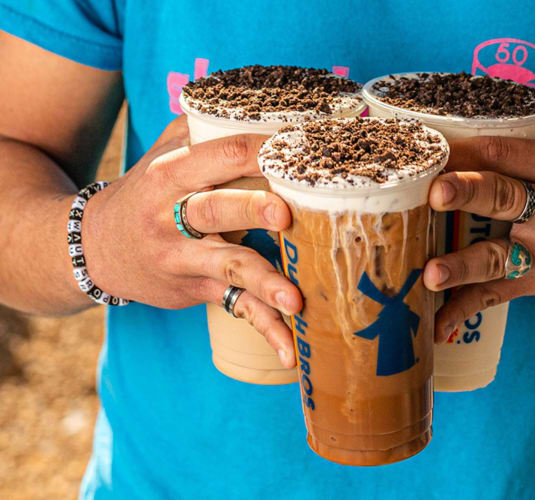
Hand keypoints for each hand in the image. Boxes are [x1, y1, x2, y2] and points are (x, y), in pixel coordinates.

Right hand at [81, 116, 301, 364]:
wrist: (96, 248)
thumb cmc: (145, 194)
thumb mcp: (161, 156)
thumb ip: (200, 129)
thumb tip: (256, 103)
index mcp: (171, 174)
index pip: (219, 153)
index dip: (260, 149)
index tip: (302, 148)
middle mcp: (173, 216)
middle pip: (215, 208)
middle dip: (250, 209)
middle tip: (284, 213)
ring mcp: (183, 258)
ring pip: (228, 265)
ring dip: (263, 281)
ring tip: (295, 300)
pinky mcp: (196, 289)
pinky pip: (235, 307)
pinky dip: (265, 330)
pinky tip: (290, 353)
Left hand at [424, 121, 534, 341]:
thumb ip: (526, 134)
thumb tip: (462, 114)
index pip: (507, 151)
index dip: (468, 150)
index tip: (431, 148)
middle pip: (506, 198)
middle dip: (470, 194)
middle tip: (436, 193)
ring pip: (498, 256)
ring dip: (463, 266)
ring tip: (431, 274)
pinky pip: (496, 296)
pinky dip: (465, 310)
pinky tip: (438, 325)